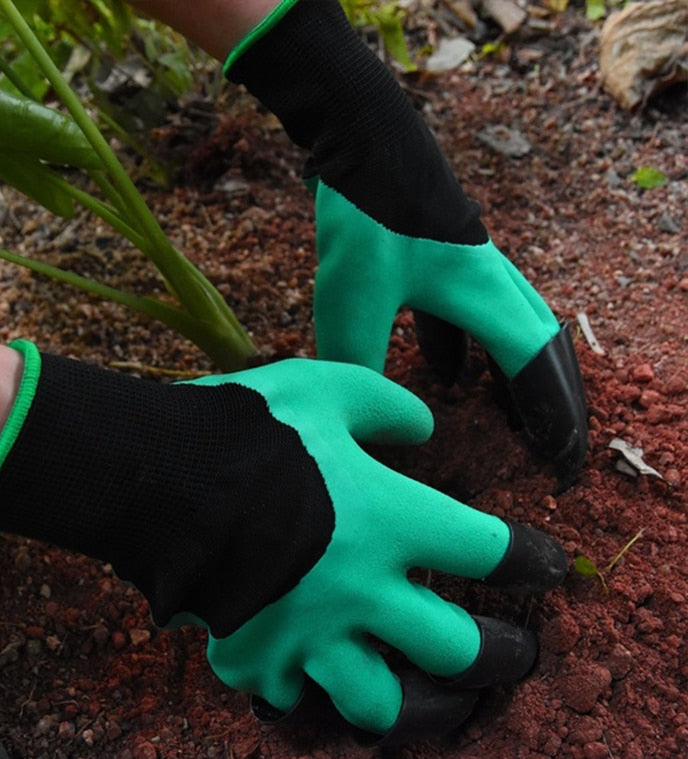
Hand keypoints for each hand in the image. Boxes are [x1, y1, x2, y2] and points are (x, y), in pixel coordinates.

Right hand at [0, 344, 566, 744]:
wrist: (157, 473)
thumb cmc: (248, 425)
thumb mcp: (327, 387)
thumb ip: (388, 405)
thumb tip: (424, 430)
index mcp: (389, 520)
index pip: (488, 551)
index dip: (530, 560)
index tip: (548, 567)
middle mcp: (359, 591)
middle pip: (456, 650)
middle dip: (502, 655)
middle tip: (519, 653)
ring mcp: (304, 633)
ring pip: (379, 703)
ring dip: (413, 703)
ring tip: (427, 695)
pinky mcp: (252, 655)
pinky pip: (293, 698)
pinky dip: (311, 693)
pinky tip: (316, 677)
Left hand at [225, 0, 587, 485]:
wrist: (360, 140)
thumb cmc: (366, 218)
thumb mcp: (353, 307)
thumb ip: (359, 370)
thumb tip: (359, 422)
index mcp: (486, 299)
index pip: (536, 370)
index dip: (552, 419)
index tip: (559, 463)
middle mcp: (492, 283)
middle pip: (540, 351)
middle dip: (548, 402)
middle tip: (547, 447)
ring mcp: (469, 268)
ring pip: (509, 333)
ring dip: (513, 377)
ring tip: (506, 420)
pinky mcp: (441, 259)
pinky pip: (469, 316)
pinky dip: (467, 351)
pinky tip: (443, 374)